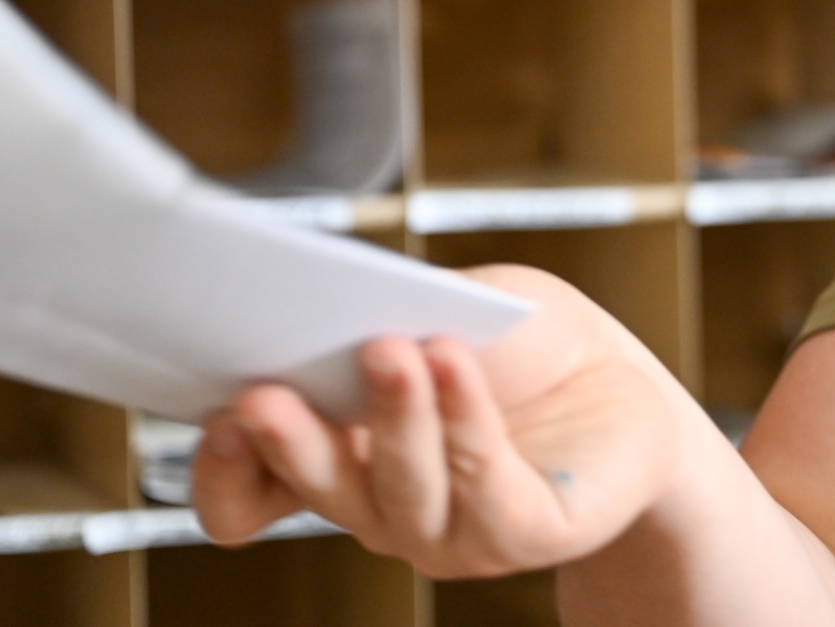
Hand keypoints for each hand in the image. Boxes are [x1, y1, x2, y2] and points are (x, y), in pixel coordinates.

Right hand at [192, 264, 680, 577]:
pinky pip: (485, 487)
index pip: (248, 496)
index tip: (212, 413)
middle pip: (317, 489)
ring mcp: (451, 534)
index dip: (223, 469)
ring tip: (392, 346)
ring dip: (393, 418)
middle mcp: (380, 508)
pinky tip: (452, 359)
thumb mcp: (442, 301)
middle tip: (262, 391)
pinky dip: (463, 417)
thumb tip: (330, 300)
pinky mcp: (524, 533)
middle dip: (290, 441)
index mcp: (337, 459)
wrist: (622, 385)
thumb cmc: (517, 342)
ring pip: (402, 491)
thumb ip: (384, 306)